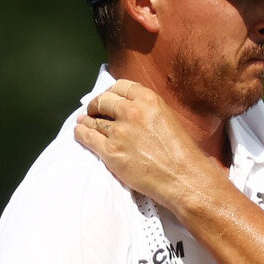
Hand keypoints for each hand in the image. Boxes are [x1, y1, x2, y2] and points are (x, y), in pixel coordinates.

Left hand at [74, 80, 220, 214]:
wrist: (184, 178)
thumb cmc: (183, 153)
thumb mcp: (170, 119)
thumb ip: (150, 111)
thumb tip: (134, 110)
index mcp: (149, 100)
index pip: (120, 86)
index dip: (111, 92)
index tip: (109, 97)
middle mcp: (132, 111)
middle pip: (103, 100)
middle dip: (97, 104)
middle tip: (95, 110)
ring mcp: (119, 131)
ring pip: (93, 120)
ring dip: (86, 120)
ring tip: (84, 122)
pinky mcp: (110, 151)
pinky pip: (87, 137)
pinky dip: (81, 133)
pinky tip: (80, 132)